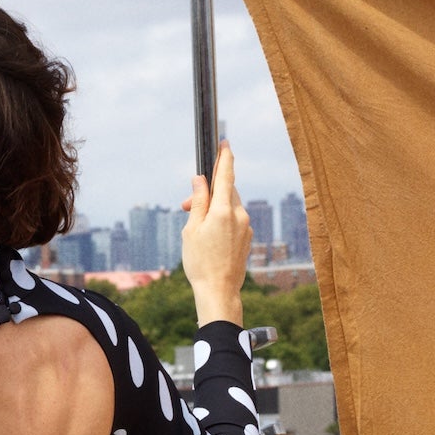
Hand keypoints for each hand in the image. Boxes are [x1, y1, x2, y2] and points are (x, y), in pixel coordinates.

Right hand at [180, 141, 251, 327]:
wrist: (219, 291)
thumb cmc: (200, 262)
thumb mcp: (192, 229)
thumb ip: (198, 201)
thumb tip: (200, 180)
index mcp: (223, 210)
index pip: (225, 175)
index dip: (224, 157)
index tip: (225, 142)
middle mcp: (239, 215)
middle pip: (226, 191)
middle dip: (208, 192)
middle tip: (186, 206)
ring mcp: (246, 226)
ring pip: (230, 206)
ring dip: (214, 208)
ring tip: (197, 226)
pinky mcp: (248, 237)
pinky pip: (234, 220)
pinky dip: (222, 220)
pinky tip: (210, 238)